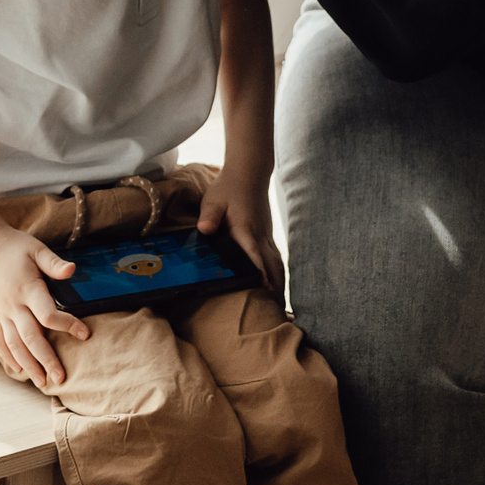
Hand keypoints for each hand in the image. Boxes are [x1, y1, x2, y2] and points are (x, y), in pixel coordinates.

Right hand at [0, 221, 90, 389]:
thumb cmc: (14, 247)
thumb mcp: (36, 249)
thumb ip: (54, 263)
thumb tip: (73, 270)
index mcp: (26, 288)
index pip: (48, 314)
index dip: (68, 325)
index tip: (85, 334)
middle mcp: (12, 305)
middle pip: (30, 338)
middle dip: (47, 359)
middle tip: (61, 378)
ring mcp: (0, 312)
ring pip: (14, 344)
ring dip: (28, 365)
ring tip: (42, 382)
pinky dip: (8, 357)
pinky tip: (19, 370)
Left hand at [197, 162, 285, 303]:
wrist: (249, 173)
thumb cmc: (228, 188)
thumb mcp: (213, 200)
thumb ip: (209, 216)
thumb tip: (205, 229)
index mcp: (246, 230)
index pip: (255, 255)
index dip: (260, 272)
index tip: (265, 290)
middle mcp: (261, 236)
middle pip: (272, 266)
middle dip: (275, 288)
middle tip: (276, 312)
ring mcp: (267, 236)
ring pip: (278, 264)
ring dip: (280, 284)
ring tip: (280, 306)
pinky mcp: (267, 236)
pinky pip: (276, 259)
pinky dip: (278, 274)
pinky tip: (277, 286)